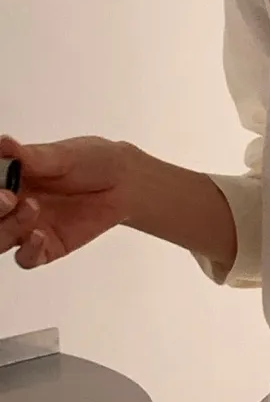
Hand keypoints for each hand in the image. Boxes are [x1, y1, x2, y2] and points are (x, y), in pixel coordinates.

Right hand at [0, 134, 131, 268]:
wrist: (125, 181)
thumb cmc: (91, 161)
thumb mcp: (61, 155)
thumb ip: (30, 156)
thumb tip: (3, 143)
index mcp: (6, 178)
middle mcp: (11, 204)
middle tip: (7, 197)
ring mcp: (26, 227)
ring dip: (7, 228)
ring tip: (32, 207)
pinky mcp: (47, 247)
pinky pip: (26, 258)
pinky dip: (28, 251)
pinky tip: (39, 235)